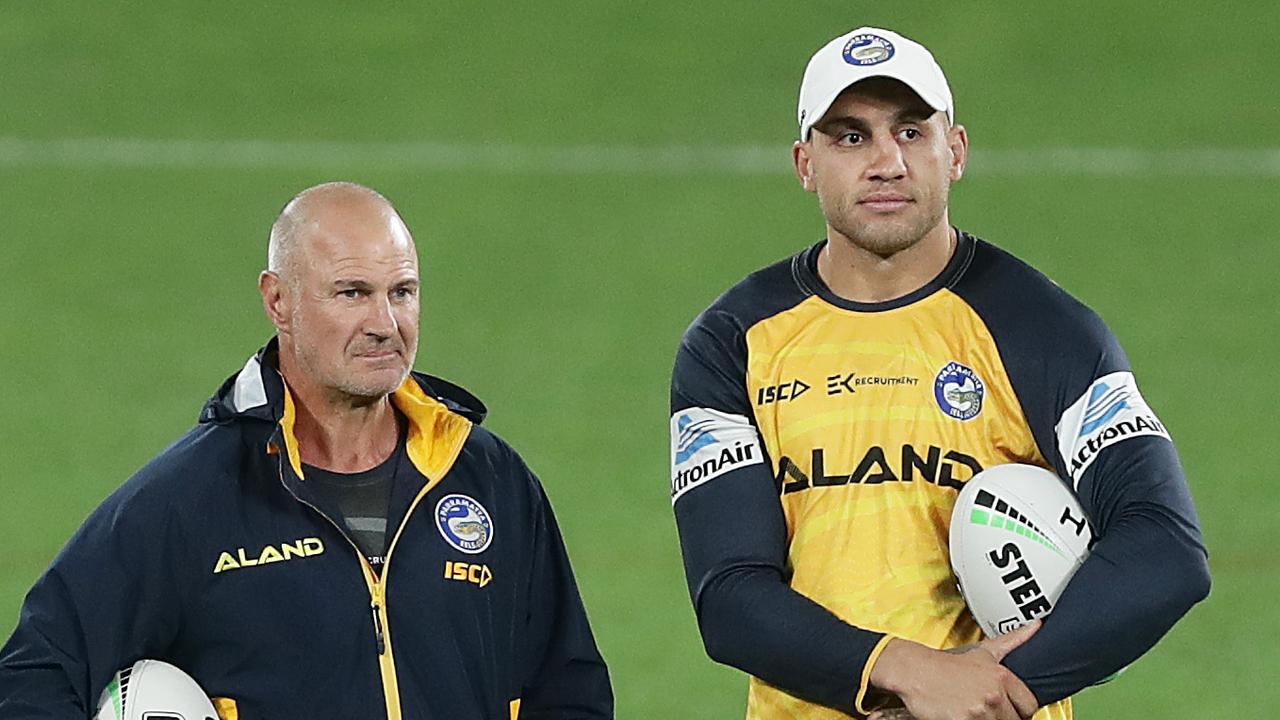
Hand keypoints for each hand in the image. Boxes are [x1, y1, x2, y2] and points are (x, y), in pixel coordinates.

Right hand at [867, 621, 1040, 719]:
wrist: (913, 671)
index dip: (1019, 707)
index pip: (1029, 705)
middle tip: (985, 707)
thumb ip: (1013, 640)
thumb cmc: (946, 663)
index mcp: (1002, 677)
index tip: (1007, 705)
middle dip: (1002, 715)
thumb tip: (1036, 626)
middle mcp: (993, 695)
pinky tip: (962, 714)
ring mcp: (979, 712)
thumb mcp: (983, 651)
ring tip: (972, 710)